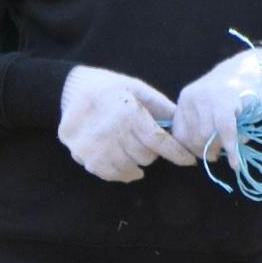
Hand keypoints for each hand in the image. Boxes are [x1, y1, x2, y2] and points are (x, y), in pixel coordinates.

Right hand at [58, 66, 195, 182]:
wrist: (71, 91)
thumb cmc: (110, 88)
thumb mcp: (137, 88)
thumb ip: (160, 106)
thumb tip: (183, 124)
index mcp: (129, 114)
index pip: (159, 141)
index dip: (177, 153)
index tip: (190, 161)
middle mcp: (113, 133)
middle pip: (146, 157)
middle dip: (151, 152)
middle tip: (144, 142)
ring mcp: (97, 148)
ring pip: (129, 168)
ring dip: (136, 163)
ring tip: (133, 153)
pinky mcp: (84, 157)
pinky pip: (110, 174)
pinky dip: (120, 173)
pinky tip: (122, 164)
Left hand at [171, 47, 261, 169]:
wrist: (257, 65)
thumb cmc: (235, 91)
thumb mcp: (211, 108)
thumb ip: (204, 127)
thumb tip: (207, 155)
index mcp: (184, 101)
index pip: (179, 135)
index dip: (191, 150)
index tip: (203, 155)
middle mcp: (191, 98)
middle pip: (193, 138)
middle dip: (206, 151)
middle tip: (219, 155)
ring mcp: (207, 98)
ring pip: (207, 137)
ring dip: (221, 148)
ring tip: (234, 145)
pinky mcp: (226, 101)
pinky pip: (224, 132)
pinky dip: (231, 149)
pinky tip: (235, 162)